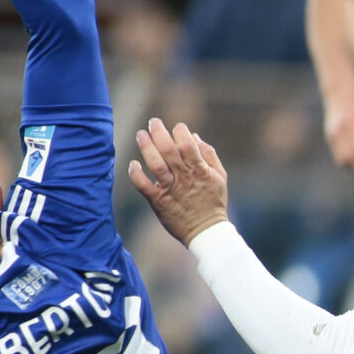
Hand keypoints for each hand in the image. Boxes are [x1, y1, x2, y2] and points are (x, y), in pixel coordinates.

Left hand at [127, 118, 231, 245]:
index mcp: (200, 171)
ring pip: (155, 164)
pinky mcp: (158, 201)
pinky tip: (133, 164)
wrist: (206, 231)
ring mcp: (170, 189)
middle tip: (153, 122)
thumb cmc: (213, 202)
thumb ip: (210, 156)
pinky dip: (135, 173)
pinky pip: (143, 185)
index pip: (188, 145)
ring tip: (141, 135)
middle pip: (169, 150)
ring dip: (146, 147)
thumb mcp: (220, 177)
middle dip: (159, 133)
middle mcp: (184, 178)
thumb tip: (195, 137)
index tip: (177, 127)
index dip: (180, 132)